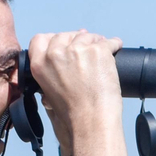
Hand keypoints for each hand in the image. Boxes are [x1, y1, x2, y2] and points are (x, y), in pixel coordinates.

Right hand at [27, 30, 123, 155]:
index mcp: (39, 64)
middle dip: (75, 40)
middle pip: (65, 35)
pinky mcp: (98, 50)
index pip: (39, 39)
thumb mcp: (48, 93)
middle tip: (85, 49)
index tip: (62, 43)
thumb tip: (60, 63)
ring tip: (101, 55)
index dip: (52, 39)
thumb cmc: (72, 114)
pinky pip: (108, 41)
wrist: (91, 120)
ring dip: (94, 42)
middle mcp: (55, 54)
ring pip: (87, 36)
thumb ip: (49, 75)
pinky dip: (113, 45)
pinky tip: (115, 48)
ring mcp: (77, 50)